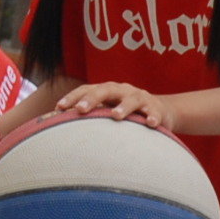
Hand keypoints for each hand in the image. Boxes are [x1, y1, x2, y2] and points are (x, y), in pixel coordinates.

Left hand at [59, 82, 174, 129]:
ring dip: (123, 107)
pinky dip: (152, 117)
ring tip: (115, 116)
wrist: (161, 110)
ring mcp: (140, 98)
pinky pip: (154, 113)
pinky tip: (150, 124)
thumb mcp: (108, 110)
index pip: (87, 89)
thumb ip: (90, 116)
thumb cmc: (127, 113)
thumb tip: (59, 128)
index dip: (73, 97)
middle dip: (92, 99)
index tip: (59, 108)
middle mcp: (122, 91)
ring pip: (131, 100)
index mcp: (107, 91)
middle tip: (80, 110)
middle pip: (105, 90)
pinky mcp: (156, 109)